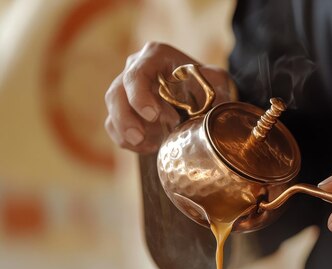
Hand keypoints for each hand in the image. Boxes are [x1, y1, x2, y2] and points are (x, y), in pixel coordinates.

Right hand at [104, 42, 233, 152]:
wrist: (205, 96)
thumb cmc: (209, 86)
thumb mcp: (216, 79)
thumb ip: (212, 80)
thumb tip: (203, 82)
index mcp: (156, 56)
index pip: (137, 73)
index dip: (139, 96)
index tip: (152, 116)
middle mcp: (136, 68)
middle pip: (117, 92)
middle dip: (126, 119)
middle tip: (141, 139)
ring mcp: (127, 88)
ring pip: (112, 110)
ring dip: (126, 132)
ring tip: (150, 145)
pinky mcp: (124, 108)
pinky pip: (114, 125)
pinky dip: (126, 140)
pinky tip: (149, 146)